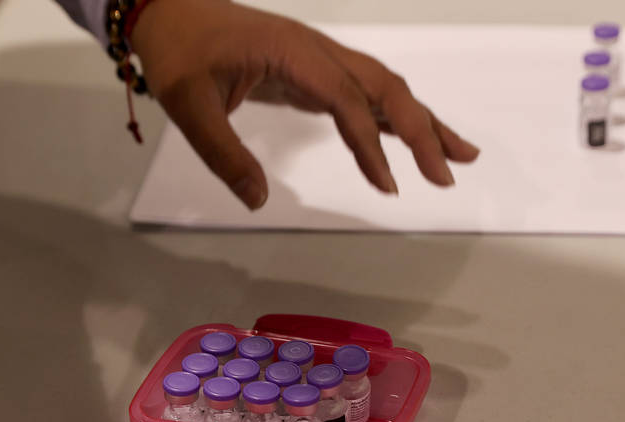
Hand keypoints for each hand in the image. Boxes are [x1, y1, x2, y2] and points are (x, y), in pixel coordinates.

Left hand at [131, 0, 479, 209]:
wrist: (167, 10)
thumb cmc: (178, 51)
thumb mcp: (188, 106)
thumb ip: (222, 154)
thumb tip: (257, 199)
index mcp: (293, 52)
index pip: (347, 100)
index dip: (370, 144)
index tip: (387, 185)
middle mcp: (317, 50)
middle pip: (385, 87)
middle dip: (422, 129)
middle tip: (447, 173)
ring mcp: (318, 58)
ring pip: (382, 87)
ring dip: (420, 120)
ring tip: (457, 155)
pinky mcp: (312, 70)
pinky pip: (362, 92)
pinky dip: (391, 117)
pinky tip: (410, 139)